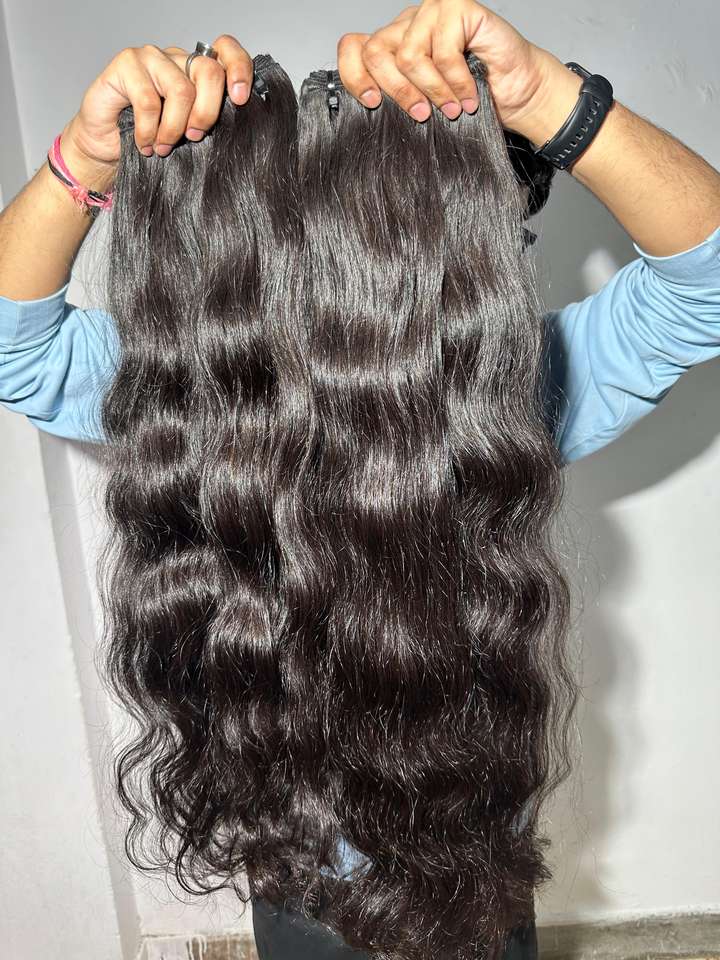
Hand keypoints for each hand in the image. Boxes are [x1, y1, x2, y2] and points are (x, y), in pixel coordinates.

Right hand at [59, 35, 253, 186]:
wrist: (107, 148)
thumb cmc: (152, 142)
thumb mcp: (189, 136)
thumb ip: (209, 122)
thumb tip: (238, 128)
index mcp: (199, 73)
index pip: (227, 53)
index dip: (239, 70)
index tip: (240, 100)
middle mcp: (178, 60)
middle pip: (209, 72)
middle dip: (207, 113)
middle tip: (194, 138)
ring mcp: (152, 58)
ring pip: (181, 90)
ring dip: (174, 128)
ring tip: (164, 148)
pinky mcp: (126, 64)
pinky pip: (149, 100)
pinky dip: (149, 131)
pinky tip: (145, 144)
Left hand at [337, 1, 554, 131]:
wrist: (517, 91)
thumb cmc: (470, 102)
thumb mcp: (423, 107)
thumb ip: (396, 99)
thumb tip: (370, 109)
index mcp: (392, 45)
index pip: (353, 49)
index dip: (354, 76)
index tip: (372, 103)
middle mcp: (407, 24)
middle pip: (376, 53)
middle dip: (397, 92)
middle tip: (421, 115)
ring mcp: (431, 12)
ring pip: (408, 56)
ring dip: (432, 91)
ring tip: (451, 110)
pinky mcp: (458, 8)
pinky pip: (443, 52)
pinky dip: (457, 83)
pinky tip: (469, 98)